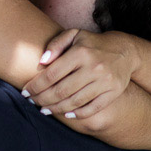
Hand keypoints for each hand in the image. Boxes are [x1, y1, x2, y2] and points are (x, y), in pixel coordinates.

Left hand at [21, 29, 137, 118]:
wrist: (125, 51)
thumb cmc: (93, 43)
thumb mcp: (74, 35)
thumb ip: (56, 44)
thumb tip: (41, 62)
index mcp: (81, 52)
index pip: (52, 74)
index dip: (36, 85)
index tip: (26, 92)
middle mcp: (93, 67)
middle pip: (61, 91)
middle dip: (42, 99)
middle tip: (33, 103)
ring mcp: (105, 81)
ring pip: (75, 102)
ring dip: (56, 109)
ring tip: (45, 110)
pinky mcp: (113, 92)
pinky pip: (92, 108)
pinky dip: (77, 114)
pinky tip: (66, 115)